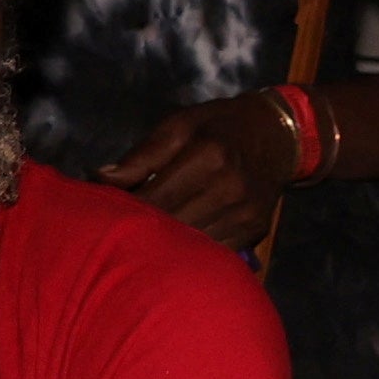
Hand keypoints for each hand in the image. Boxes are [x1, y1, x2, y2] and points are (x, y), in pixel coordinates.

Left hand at [100, 94, 304, 252]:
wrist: (278, 136)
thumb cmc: (218, 126)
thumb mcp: (178, 126)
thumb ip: (141, 156)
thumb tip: (100, 180)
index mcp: (207, 157)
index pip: (155, 199)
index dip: (126, 211)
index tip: (105, 214)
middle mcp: (229, 189)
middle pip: (173, 226)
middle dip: (143, 230)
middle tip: (120, 230)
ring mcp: (245, 214)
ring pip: (193, 245)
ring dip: (167, 246)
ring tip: (146, 239)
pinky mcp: (255, 231)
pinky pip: (215, 251)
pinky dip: (193, 251)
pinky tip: (179, 245)